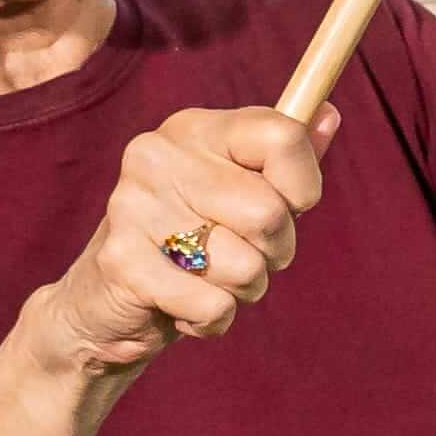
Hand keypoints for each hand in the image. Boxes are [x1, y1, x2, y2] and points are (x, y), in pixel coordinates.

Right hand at [45, 107, 312, 382]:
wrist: (107, 301)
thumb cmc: (195, 241)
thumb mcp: (246, 194)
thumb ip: (288, 159)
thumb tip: (329, 115)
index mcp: (194, 129)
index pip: (283, 136)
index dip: (303, 187)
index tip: (287, 205)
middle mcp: (157, 155)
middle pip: (269, 212)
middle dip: (273, 252)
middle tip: (237, 253)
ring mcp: (132, 205)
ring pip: (246, 267)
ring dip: (242, 289)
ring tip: (205, 277)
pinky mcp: (120, 260)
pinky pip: (213, 306)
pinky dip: (212, 319)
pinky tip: (182, 304)